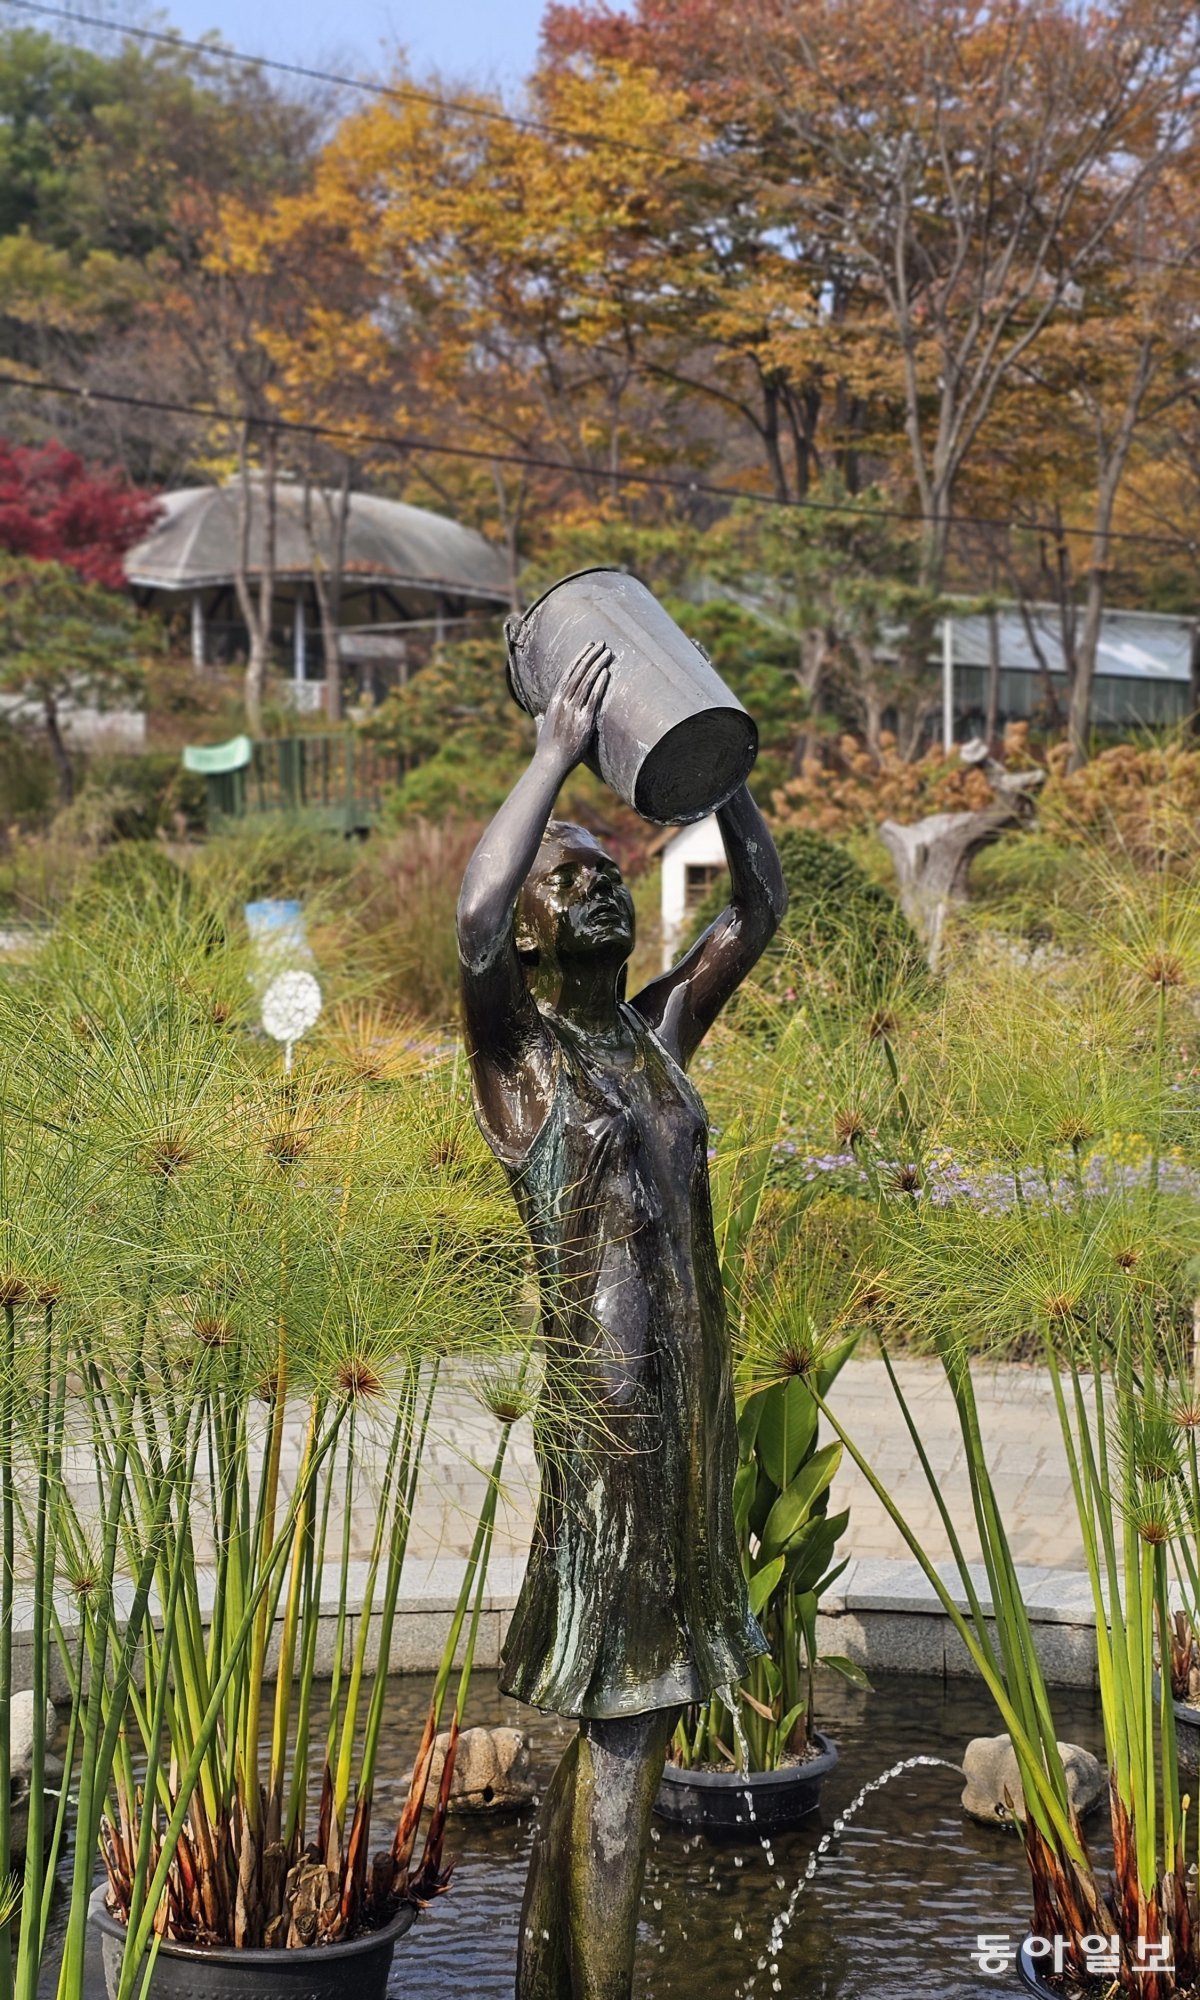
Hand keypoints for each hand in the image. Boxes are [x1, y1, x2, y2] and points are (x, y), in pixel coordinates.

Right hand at [536, 640, 611, 771]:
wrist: (551, 761)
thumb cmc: (547, 747)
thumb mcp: (542, 727)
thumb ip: (541, 717)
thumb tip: (537, 715)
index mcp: (554, 700)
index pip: (568, 673)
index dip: (578, 659)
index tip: (588, 647)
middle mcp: (563, 701)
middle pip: (578, 673)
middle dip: (590, 656)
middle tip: (601, 643)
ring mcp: (573, 710)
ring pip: (587, 681)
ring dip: (597, 665)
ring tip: (608, 653)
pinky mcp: (583, 720)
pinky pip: (593, 698)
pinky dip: (599, 684)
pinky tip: (606, 673)